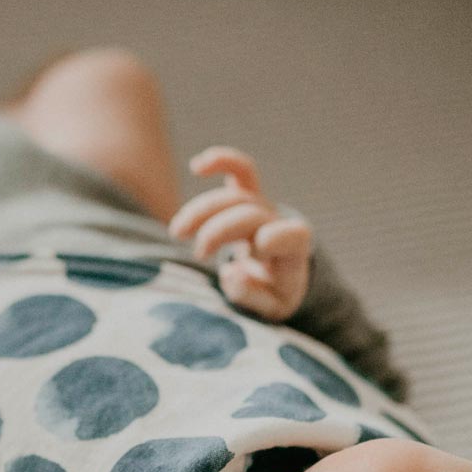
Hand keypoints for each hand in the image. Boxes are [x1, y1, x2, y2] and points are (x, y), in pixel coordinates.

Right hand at [168, 145, 311, 320]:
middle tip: (198, 255)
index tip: (258, 247)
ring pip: (234, 197)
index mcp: (293, 255)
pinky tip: (197, 166)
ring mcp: (263, 209)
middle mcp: (279, 226)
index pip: (294, 236)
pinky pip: (241, 172)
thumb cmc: (273, 296)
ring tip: (177, 232)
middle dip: (219, 230)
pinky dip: (222, 162)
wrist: (278, 279)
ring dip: (202, 210)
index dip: (279, 236)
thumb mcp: (269, 309)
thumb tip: (231, 273)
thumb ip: (252, 296)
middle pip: (250, 214)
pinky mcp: (248, 198)